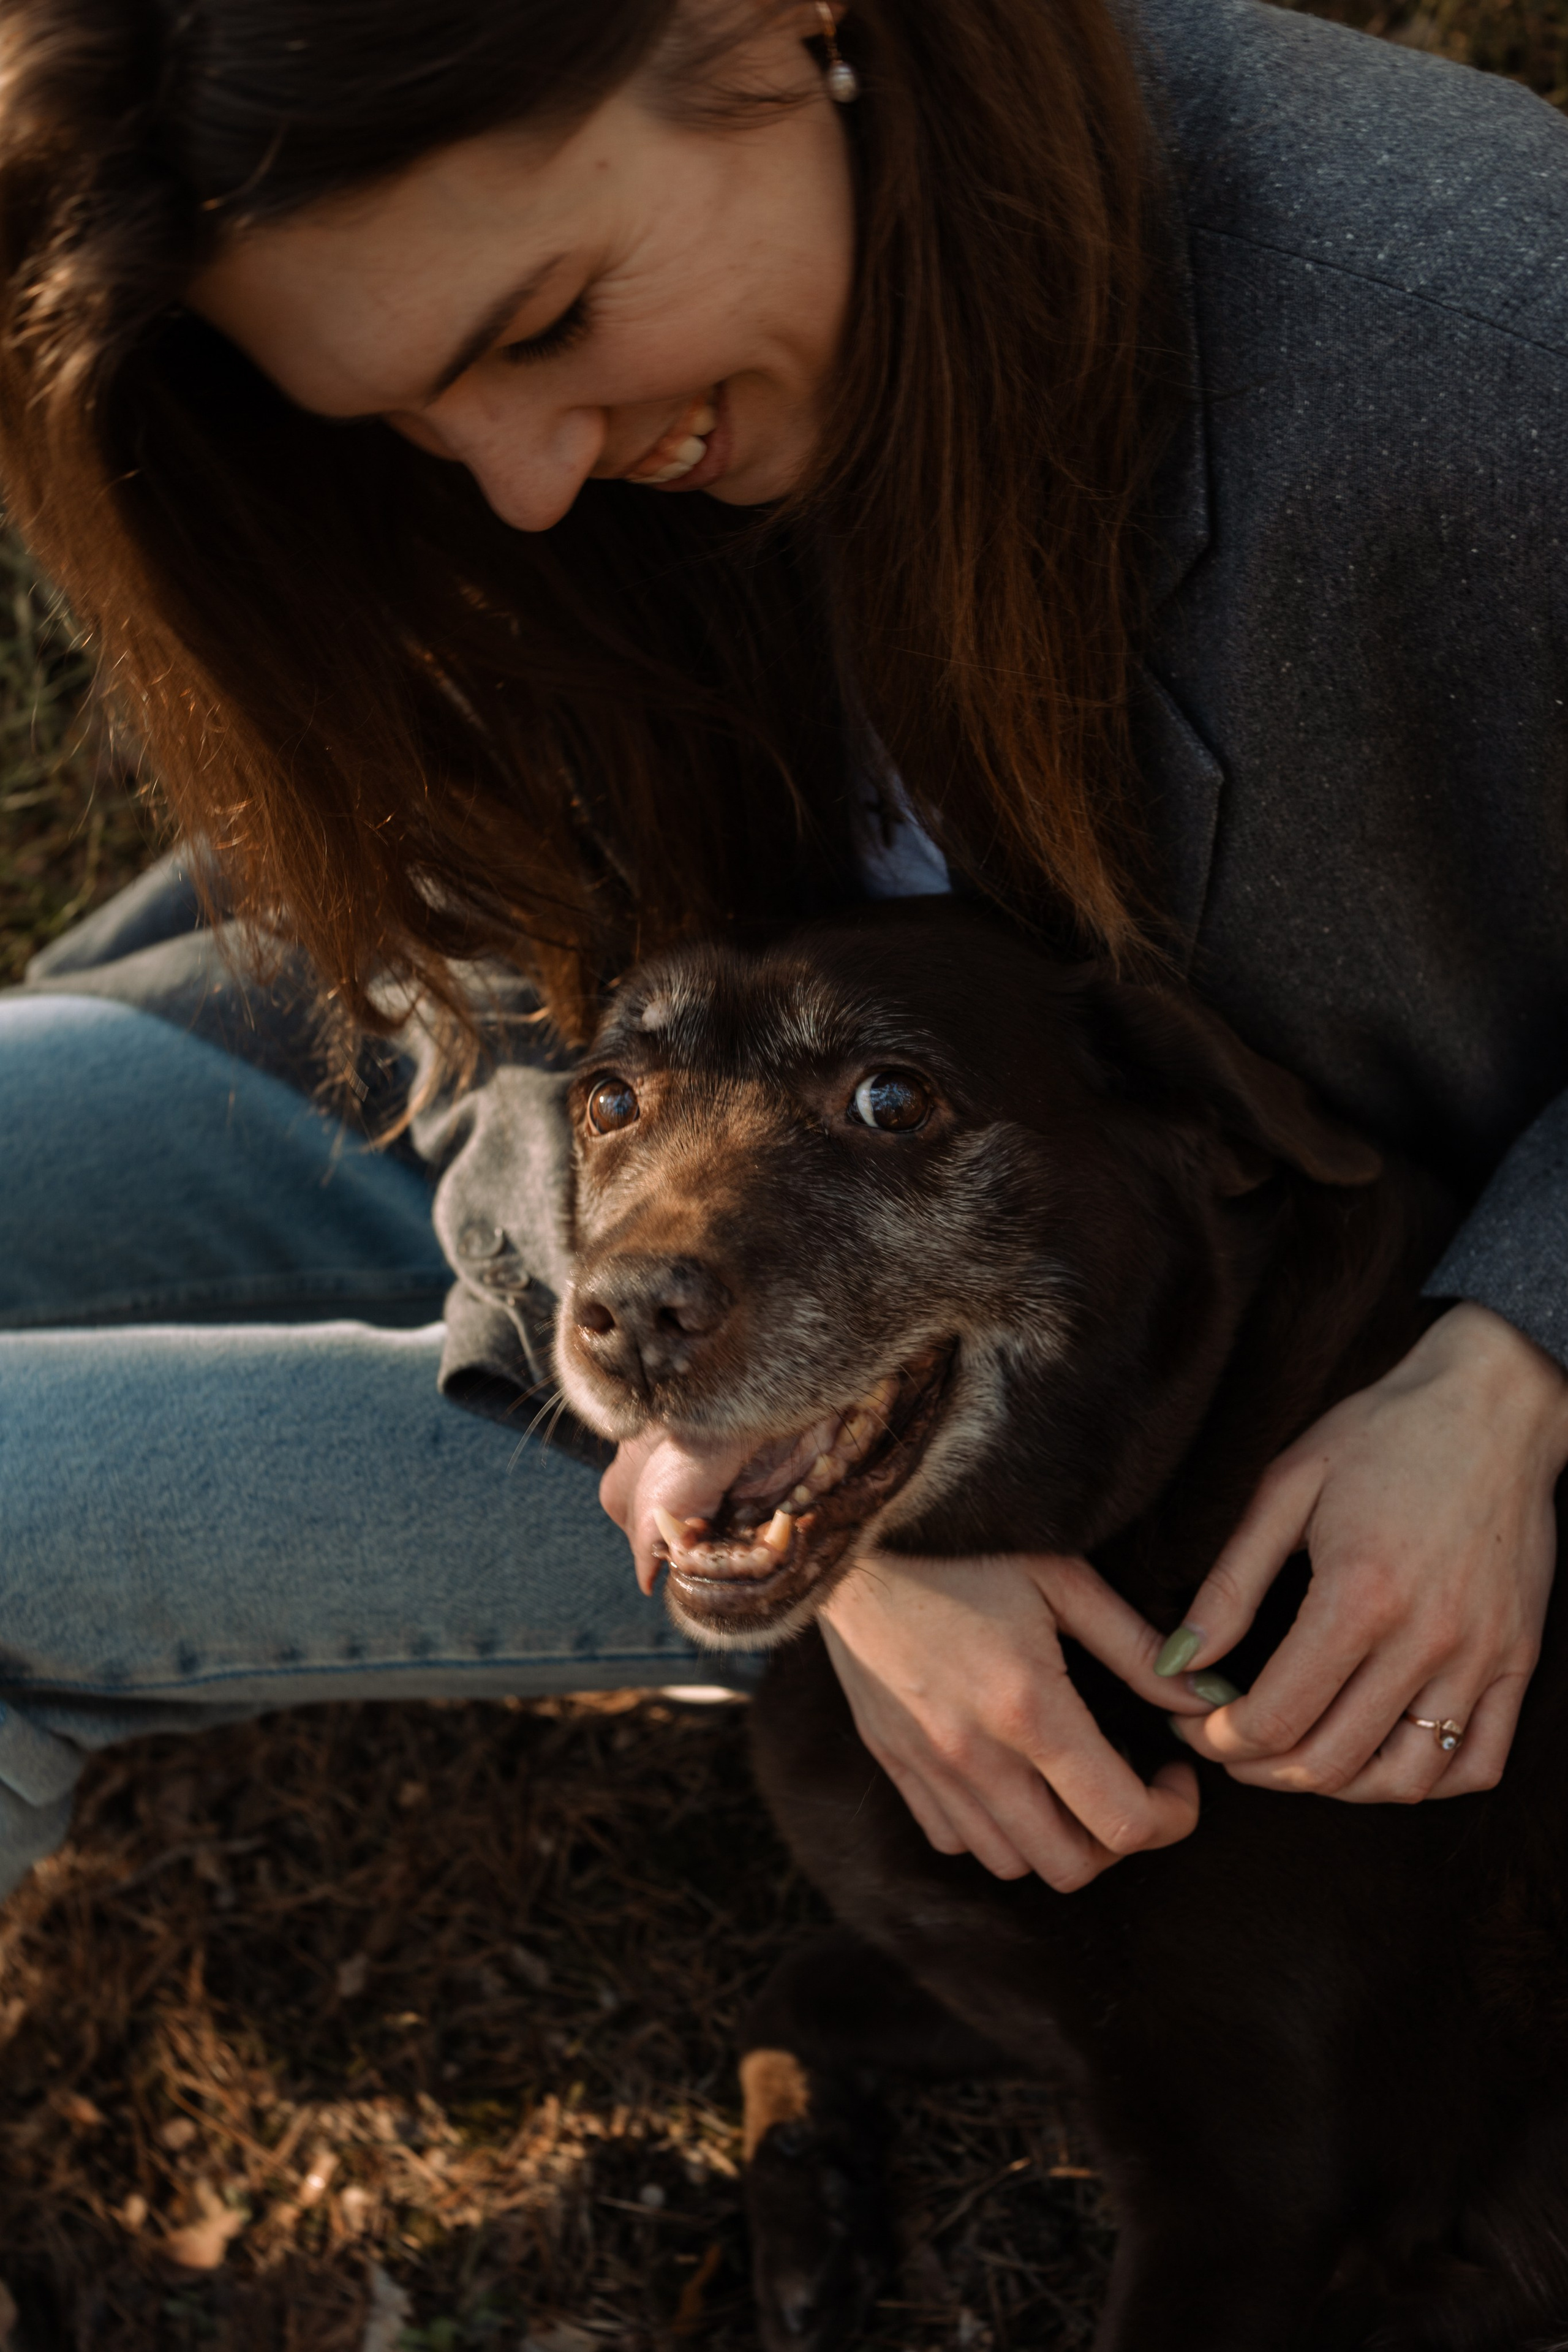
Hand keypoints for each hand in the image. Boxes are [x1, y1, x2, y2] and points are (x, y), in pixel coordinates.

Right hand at [818, 1550, 1205, 1890]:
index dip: (1172, 1816)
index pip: (1122, 1822)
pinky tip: (1008, 1774)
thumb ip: (1138, 1650)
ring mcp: (924, 1763)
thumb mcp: (1065, 1577)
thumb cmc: (967, 1539)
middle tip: (1130, 1782)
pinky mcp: (889, 1756)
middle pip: (1069, 1866)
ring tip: (1070, 1779)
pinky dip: (990, 1829)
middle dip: (1118, 1840)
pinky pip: (949, 1836)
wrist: (855, 1525)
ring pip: (1008, 1862)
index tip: (1174, 1771)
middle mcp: (973, 1754)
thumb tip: (1205, 1700)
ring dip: (1054, 1839)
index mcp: (1028, 1707)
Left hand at [1169, 1303, 1567, 1801]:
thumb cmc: (1381, 1434)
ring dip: (1337, 1787)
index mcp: (1360, 1594)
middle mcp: (1426, 1638)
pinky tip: (1379, 1756)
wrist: (1494, 1404)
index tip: (1196, 1725)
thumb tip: (1176, 1662)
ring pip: (1403, 1779)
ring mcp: (1481, 1656)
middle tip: (1231, 1748)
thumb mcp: (1286, 1489)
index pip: (1277, 1717)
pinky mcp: (1519, 1659)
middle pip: (1332, 1761)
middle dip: (1262, 1771)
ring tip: (1296, 1757)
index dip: (1222, 1740)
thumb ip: (1230, 1585)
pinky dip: (1424, 1782)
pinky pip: (1477, 1762)